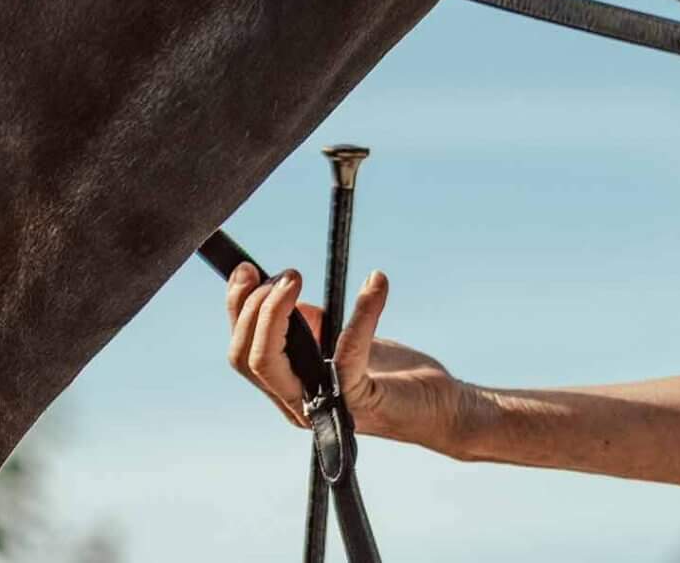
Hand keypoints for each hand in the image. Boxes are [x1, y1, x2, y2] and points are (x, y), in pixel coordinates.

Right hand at [223, 262, 480, 450]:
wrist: (442, 410)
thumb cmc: (396, 378)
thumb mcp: (348, 346)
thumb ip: (317, 329)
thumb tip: (292, 299)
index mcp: (290, 388)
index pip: (242, 353)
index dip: (237, 309)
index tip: (248, 269)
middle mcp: (297, 403)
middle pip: (245, 359)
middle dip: (252, 310)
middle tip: (285, 274)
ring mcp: (324, 405)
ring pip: (270, 364)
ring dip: (274, 313)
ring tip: (295, 277)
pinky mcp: (361, 400)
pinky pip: (347, 353)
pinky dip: (360, 314)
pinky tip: (376, 283)